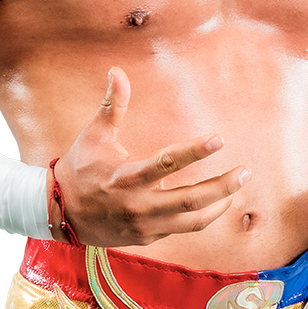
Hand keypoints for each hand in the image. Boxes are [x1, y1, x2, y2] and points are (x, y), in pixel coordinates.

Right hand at [50, 67, 250, 246]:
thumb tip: (117, 71)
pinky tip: (218, 202)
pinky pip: (184, 228)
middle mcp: (138, 203)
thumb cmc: (80, 169)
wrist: (61, 214)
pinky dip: (204, 216)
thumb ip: (112, 105)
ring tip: (238, 187)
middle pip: (190, 198)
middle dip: (222, 186)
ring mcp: (145, 224)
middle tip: (246, 172)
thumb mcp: (94, 135)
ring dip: (219, 203)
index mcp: (126, 176)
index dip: (194, 151)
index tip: (219, 139)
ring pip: (192, 219)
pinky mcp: (149, 237)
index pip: (166, 162)